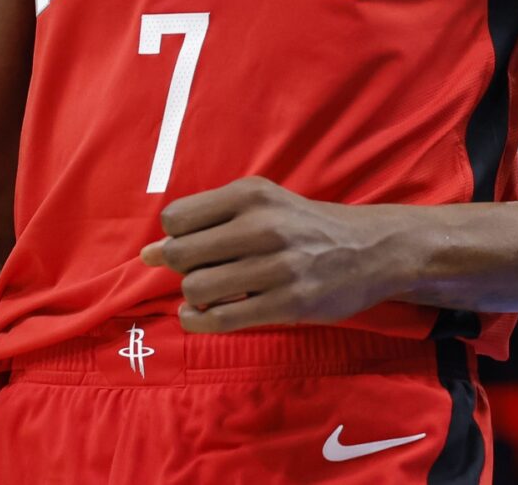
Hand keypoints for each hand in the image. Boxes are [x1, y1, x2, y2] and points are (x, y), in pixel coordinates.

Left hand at [138, 175, 411, 332]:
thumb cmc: (304, 225)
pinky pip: (222, 319)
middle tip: (194, 271)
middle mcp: (262, 227)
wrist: (370, 250)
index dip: (173, 236)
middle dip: (176, 267)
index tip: (189, 244)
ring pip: (197, 288)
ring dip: (192, 296)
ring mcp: (275, 267)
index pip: (176, 218)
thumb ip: (208, 221)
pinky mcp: (287, 304)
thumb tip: (147, 253)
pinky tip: (200, 316)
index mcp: (251, 195)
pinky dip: (199, 322)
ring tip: (203, 295)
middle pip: (180, 254)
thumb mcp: (264, 202)